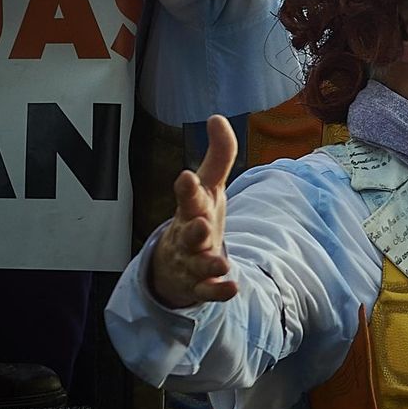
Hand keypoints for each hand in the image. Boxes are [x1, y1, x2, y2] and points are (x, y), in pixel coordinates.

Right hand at [151, 116, 238, 308]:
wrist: (175, 262)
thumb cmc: (196, 216)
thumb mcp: (209, 186)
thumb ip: (219, 154)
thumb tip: (217, 117)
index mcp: (192, 209)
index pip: (188, 197)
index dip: (187, 188)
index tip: (185, 176)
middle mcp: (188, 236)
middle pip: (189, 233)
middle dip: (194, 230)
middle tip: (201, 225)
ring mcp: (192, 261)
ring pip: (197, 264)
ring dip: (209, 263)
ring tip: (222, 263)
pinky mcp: (199, 284)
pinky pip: (207, 290)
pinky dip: (217, 291)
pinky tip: (231, 289)